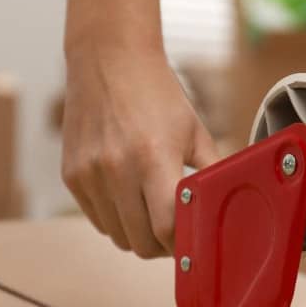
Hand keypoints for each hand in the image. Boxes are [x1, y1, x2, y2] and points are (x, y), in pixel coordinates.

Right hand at [61, 46, 218, 256]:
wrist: (108, 58)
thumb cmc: (158, 95)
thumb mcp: (196, 131)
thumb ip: (214, 172)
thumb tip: (233, 207)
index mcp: (153, 157)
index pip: (167, 228)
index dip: (184, 245)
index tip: (195, 244)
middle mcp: (116, 169)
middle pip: (141, 242)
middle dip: (163, 247)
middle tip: (177, 235)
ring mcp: (89, 174)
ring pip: (118, 236)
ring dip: (139, 236)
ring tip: (155, 218)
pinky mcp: (71, 175)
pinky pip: (98, 220)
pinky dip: (117, 221)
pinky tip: (131, 201)